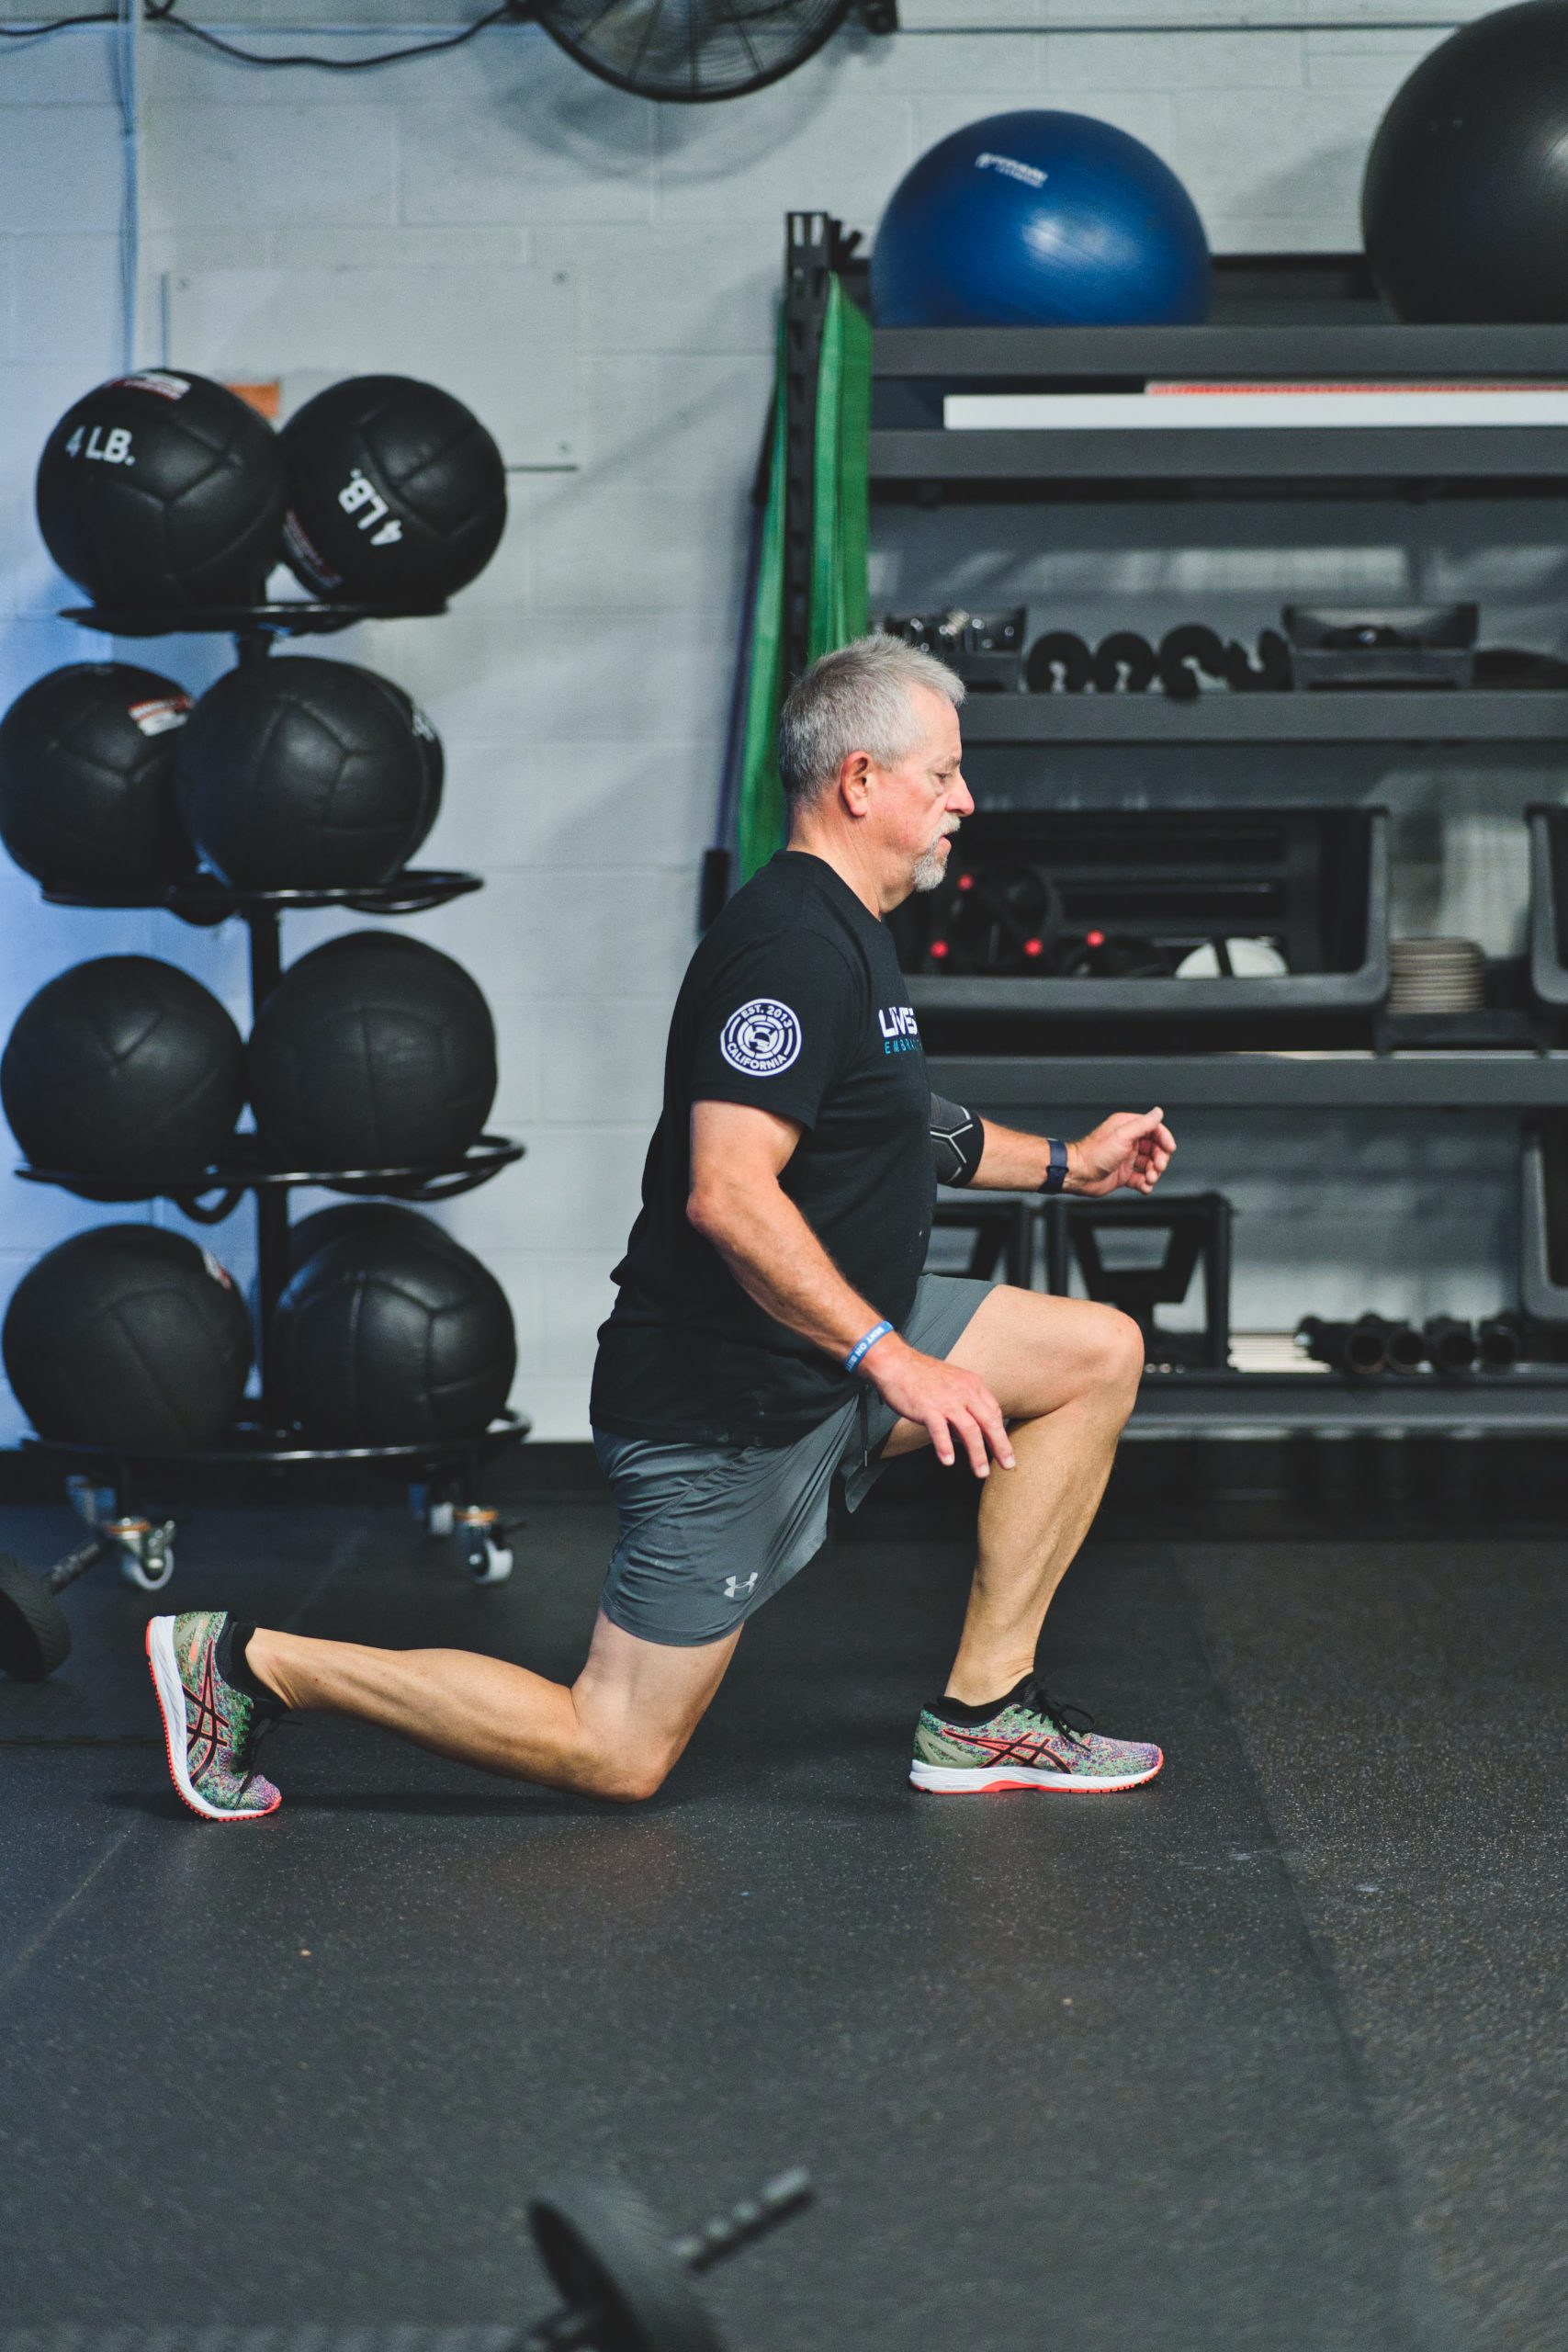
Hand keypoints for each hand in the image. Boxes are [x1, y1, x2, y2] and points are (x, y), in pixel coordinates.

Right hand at [862, 1335, 1014, 1477]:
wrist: (896, 1362)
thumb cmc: (921, 1375)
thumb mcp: (952, 1384)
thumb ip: (963, 1407)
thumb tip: (967, 1436)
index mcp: (972, 1385)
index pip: (994, 1412)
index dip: (1001, 1433)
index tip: (1004, 1450)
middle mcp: (964, 1392)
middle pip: (989, 1423)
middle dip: (1001, 1447)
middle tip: (1008, 1465)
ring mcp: (946, 1400)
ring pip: (970, 1430)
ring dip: (977, 1454)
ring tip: (981, 1472)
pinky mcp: (928, 1408)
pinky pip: (940, 1431)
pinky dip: (945, 1447)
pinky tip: (948, 1461)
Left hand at [1068, 1108, 1175, 1197]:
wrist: (1078, 1174)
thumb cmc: (1094, 1154)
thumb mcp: (1122, 1135)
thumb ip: (1143, 1124)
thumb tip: (1158, 1112)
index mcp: (1127, 1128)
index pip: (1154, 1129)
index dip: (1164, 1138)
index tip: (1170, 1148)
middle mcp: (1128, 1142)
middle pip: (1155, 1148)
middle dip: (1160, 1159)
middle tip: (1158, 1167)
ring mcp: (1126, 1159)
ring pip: (1150, 1165)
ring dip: (1154, 1173)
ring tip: (1150, 1179)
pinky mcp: (1123, 1174)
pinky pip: (1141, 1178)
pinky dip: (1145, 1184)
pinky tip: (1144, 1186)